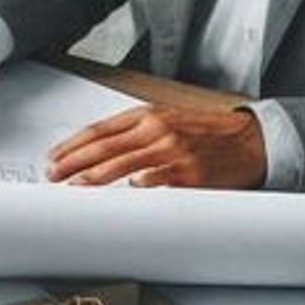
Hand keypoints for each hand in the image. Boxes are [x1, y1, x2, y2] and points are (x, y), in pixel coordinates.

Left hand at [46, 105, 267, 188]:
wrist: (250, 140)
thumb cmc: (206, 133)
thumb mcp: (167, 120)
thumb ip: (134, 132)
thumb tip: (97, 150)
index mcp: (147, 116)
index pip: (99, 131)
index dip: (72, 145)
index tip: (54, 158)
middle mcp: (156, 131)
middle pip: (105, 147)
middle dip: (74, 163)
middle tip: (54, 175)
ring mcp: (173, 151)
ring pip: (124, 163)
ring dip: (95, 176)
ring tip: (74, 187)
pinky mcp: (190, 172)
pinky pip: (160, 179)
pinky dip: (141, 183)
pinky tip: (126, 189)